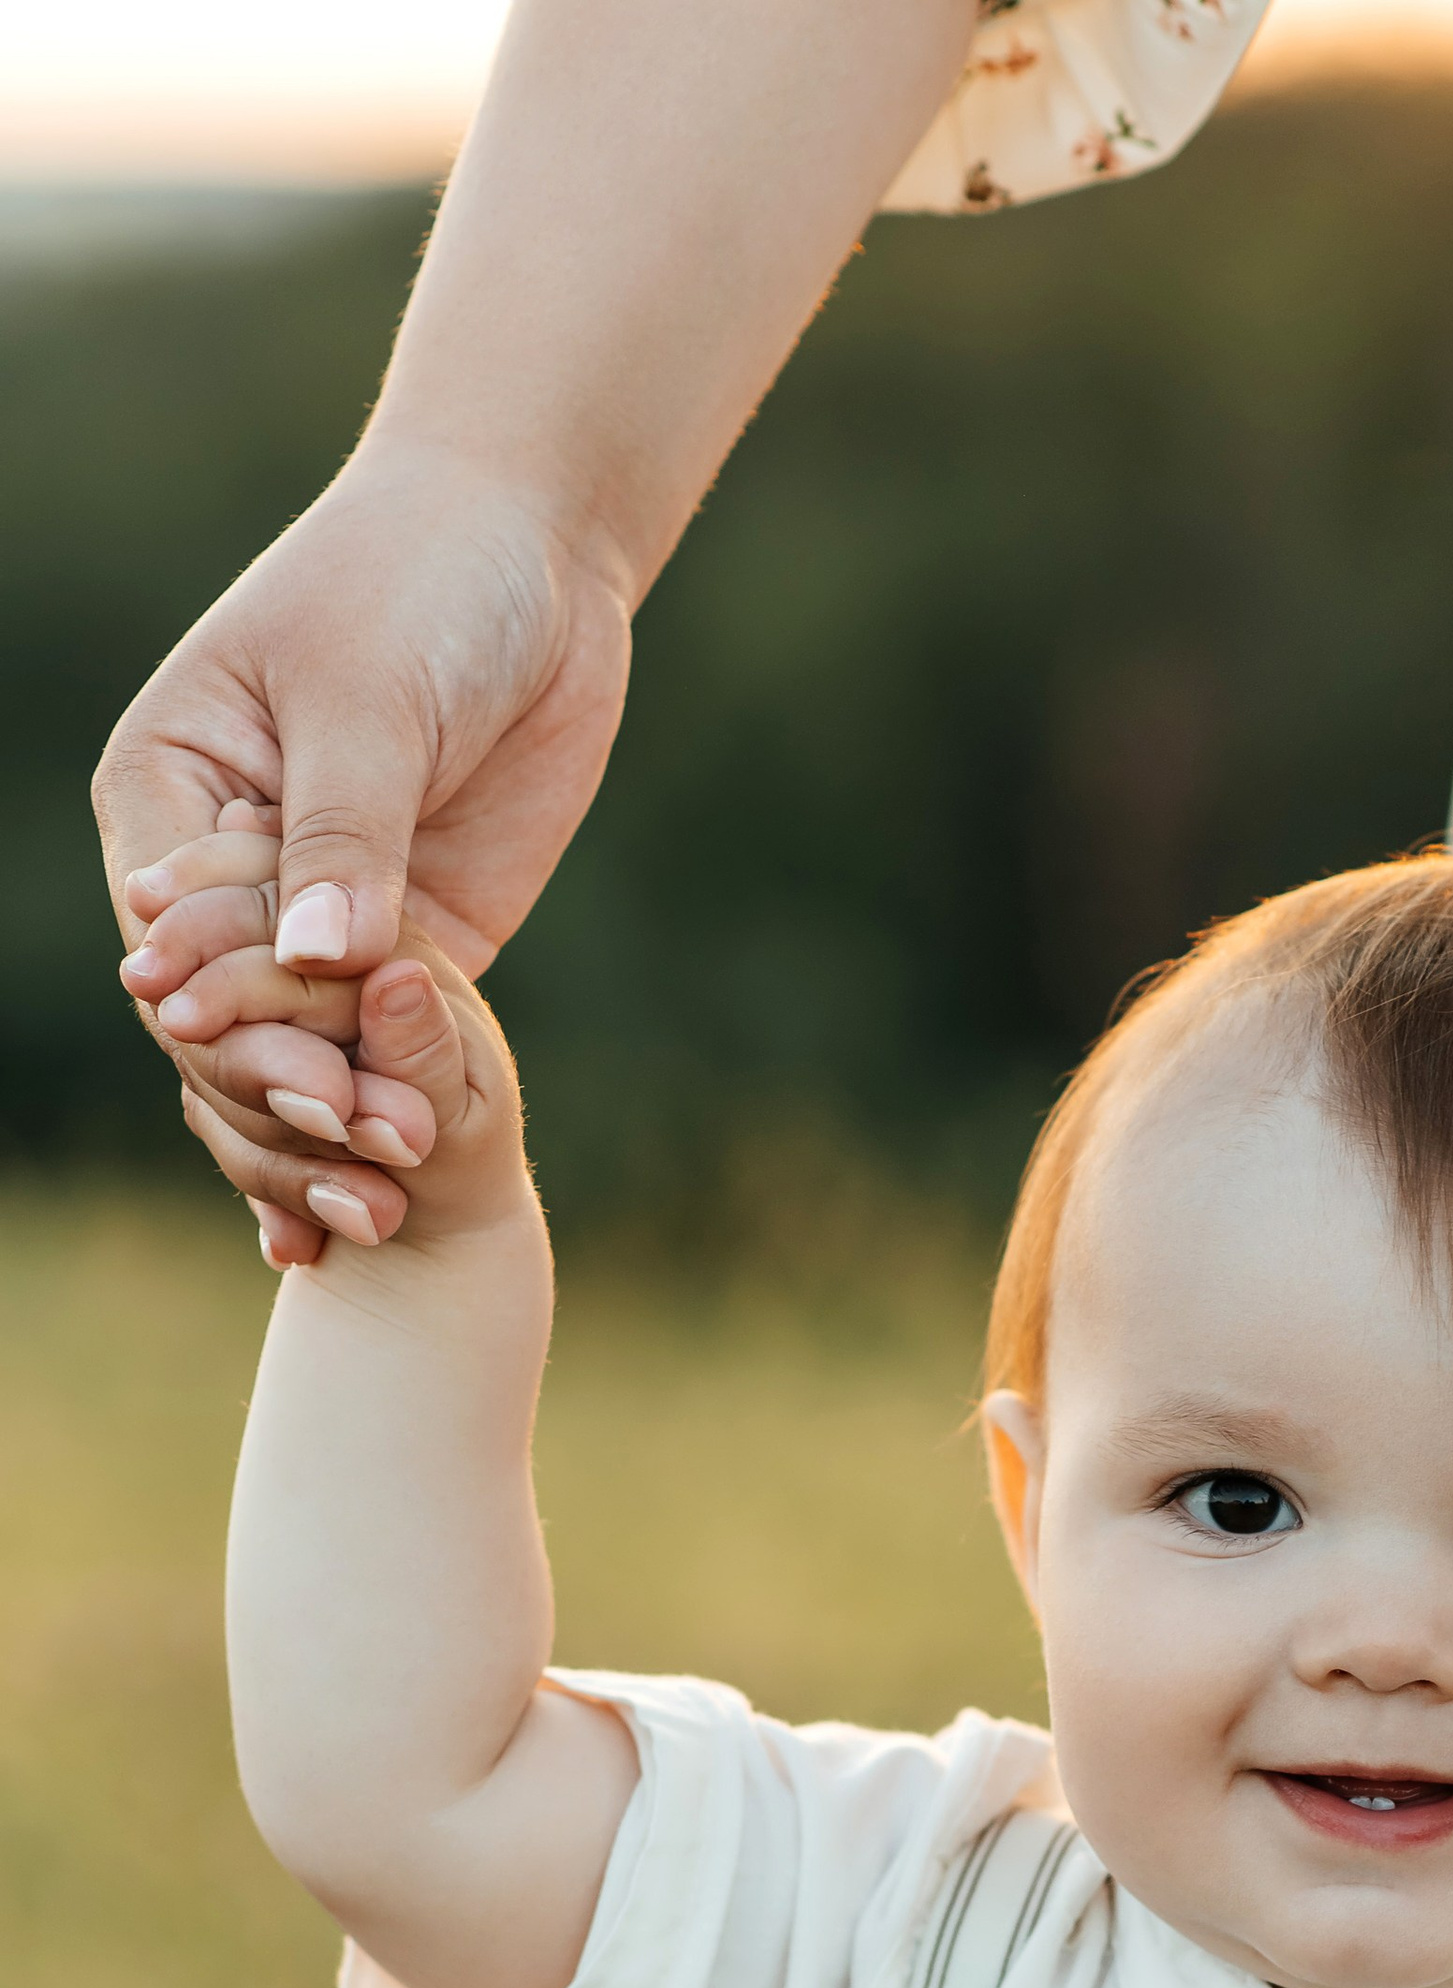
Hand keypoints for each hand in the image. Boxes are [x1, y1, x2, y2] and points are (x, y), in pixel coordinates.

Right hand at [96, 442, 628, 1260]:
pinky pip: (379, 1052)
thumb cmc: (420, 583)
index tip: (306, 1078)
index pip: (177, 936)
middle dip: (290, 1091)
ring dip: (335, 1134)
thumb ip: (346, 831)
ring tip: (387, 1210)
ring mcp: (316, 915)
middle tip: (367, 1152)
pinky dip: (382, 1124)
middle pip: (228, 1018)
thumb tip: (321, 959)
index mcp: (169, 791)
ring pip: (299, 1054)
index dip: (235, 1018)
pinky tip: (392, 1215)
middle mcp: (224, 867)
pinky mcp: (407, 946)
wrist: (531, 556)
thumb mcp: (369, 696)